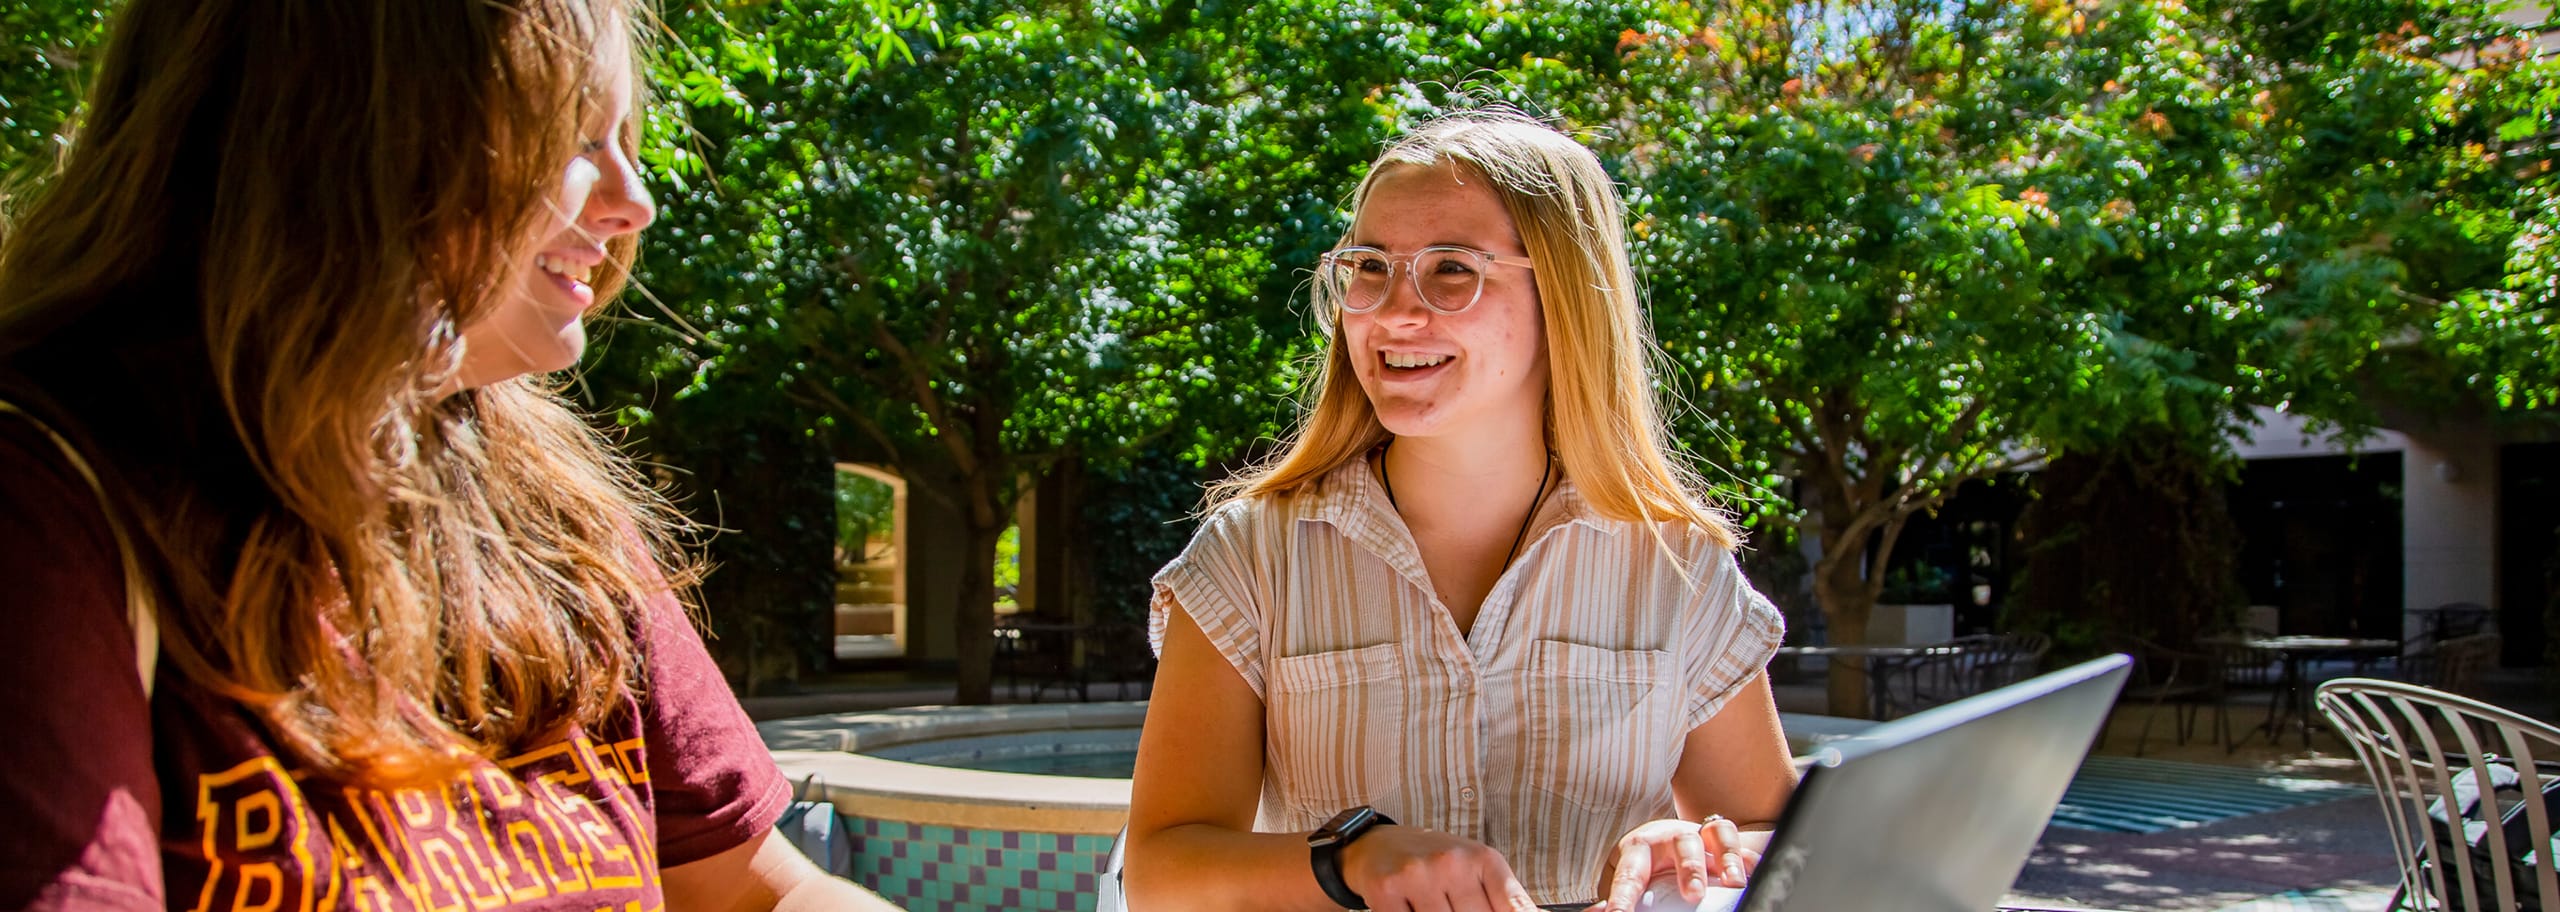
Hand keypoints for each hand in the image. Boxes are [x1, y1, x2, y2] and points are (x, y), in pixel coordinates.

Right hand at [1339, 825, 1540, 911]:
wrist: (1379, 845)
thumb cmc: (1435, 863)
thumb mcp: (1476, 871)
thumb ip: (1505, 899)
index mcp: (1483, 858)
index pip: (1514, 908)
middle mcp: (1452, 861)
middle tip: (1452, 906)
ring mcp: (1418, 874)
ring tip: (1433, 904)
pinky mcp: (1386, 889)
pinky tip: (1410, 908)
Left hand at [1590, 816, 1760, 911]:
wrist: (1667, 837)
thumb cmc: (1644, 864)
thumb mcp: (1624, 876)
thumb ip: (1616, 894)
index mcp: (1639, 849)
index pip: (1630, 874)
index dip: (1623, 897)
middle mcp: (1671, 838)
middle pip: (1682, 846)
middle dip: (1689, 870)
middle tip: (1693, 894)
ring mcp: (1701, 836)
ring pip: (1716, 836)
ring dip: (1726, 860)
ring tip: (1734, 883)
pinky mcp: (1725, 841)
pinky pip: (1742, 844)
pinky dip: (1749, 859)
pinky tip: (1755, 872)